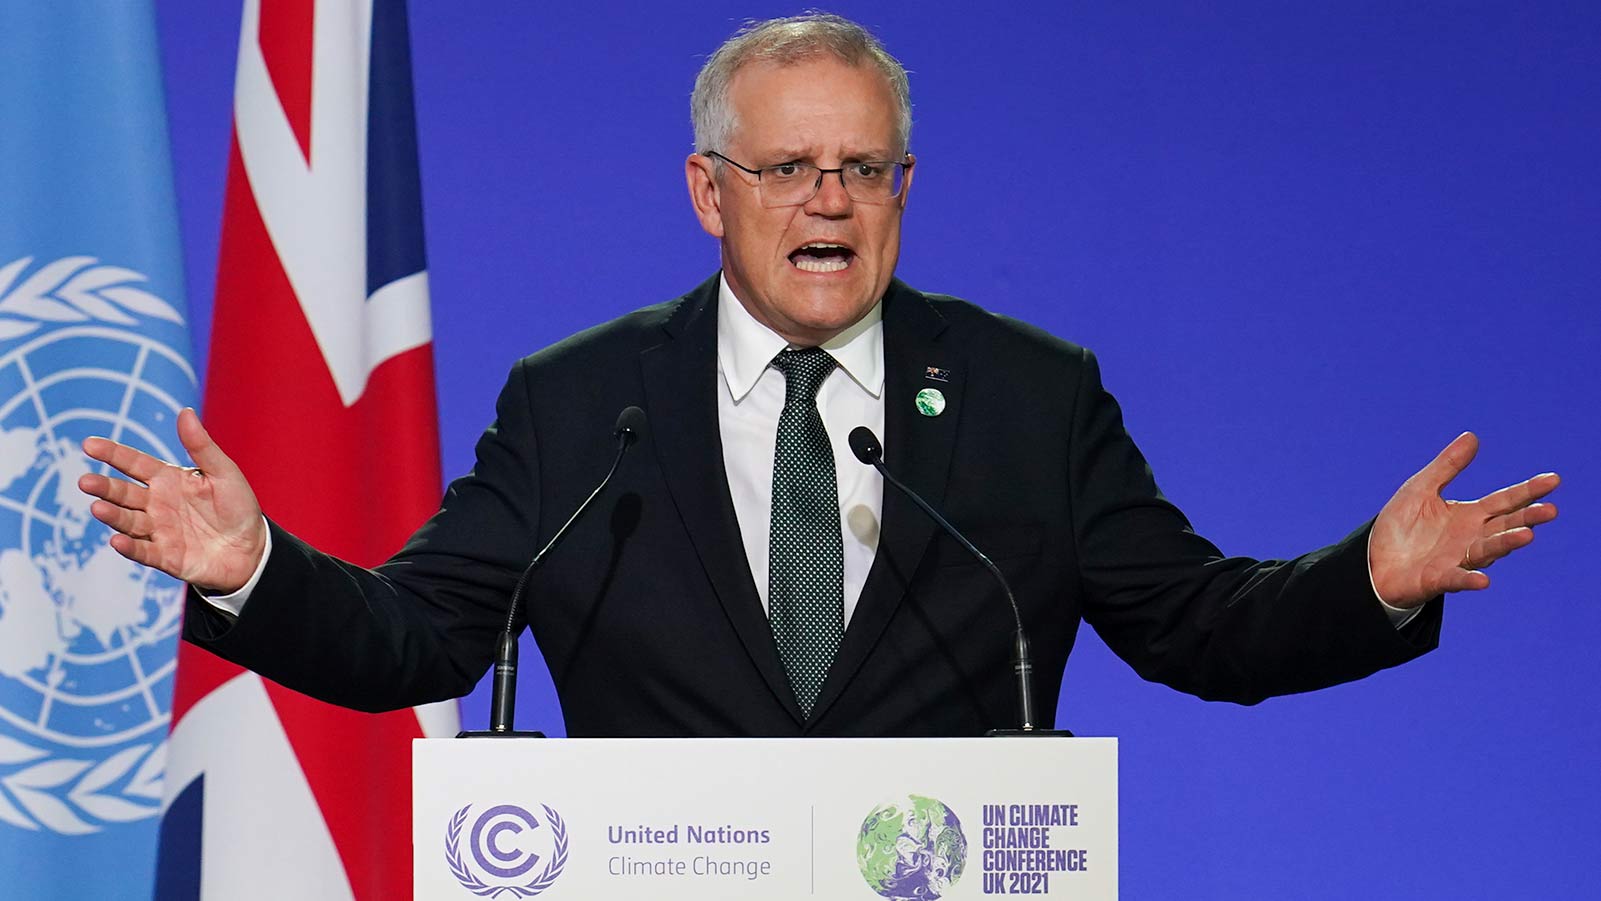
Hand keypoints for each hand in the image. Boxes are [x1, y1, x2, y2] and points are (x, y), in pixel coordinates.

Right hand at [79, 408, 265, 592]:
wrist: (253, 549)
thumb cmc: (238, 506)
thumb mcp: (223, 472)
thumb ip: (201, 446)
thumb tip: (184, 412)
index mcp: (168, 480)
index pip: (135, 463)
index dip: (112, 454)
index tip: (88, 445)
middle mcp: (157, 504)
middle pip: (124, 493)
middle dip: (104, 487)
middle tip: (85, 482)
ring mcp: (159, 530)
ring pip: (128, 521)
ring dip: (113, 515)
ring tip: (98, 507)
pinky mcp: (166, 557)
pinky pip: (144, 551)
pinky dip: (130, 547)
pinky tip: (117, 541)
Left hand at [1369, 432, 1558, 607]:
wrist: (1373, 561)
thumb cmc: (1401, 526)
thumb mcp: (1421, 489)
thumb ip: (1447, 466)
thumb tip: (1472, 436)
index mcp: (1470, 515)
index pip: (1505, 500)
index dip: (1528, 491)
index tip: (1553, 480)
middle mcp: (1471, 538)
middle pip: (1505, 526)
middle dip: (1527, 519)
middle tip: (1550, 510)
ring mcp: (1458, 559)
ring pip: (1487, 550)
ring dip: (1506, 544)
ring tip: (1526, 536)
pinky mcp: (1438, 579)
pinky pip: (1457, 579)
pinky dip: (1470, 580)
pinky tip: (1483, 581)